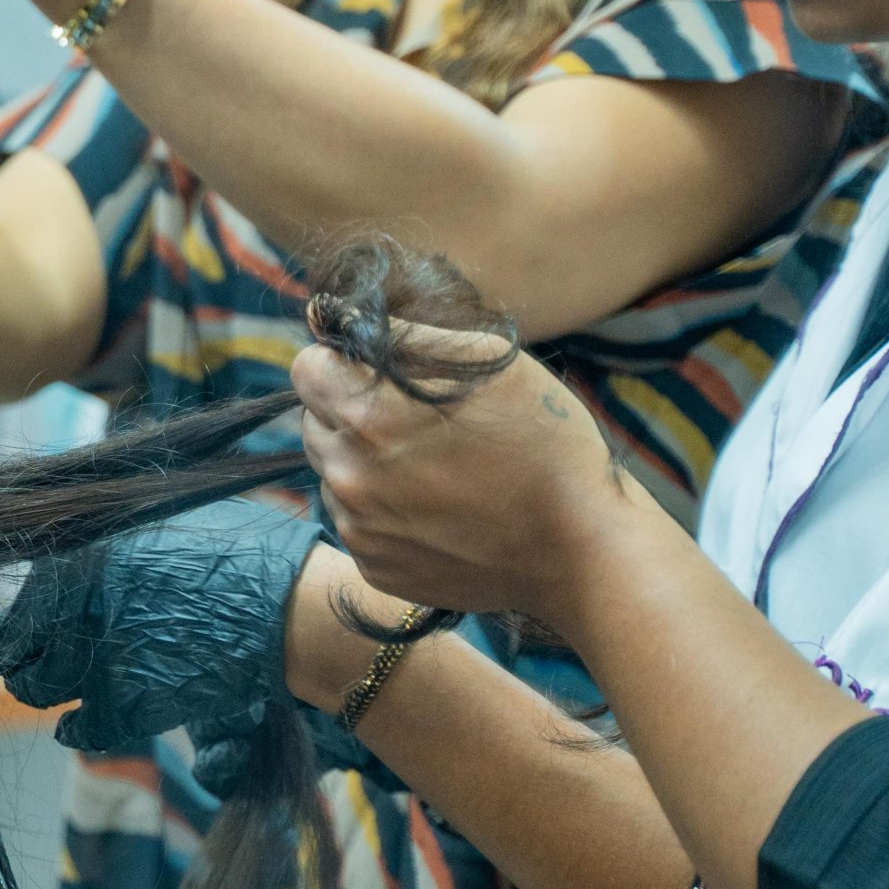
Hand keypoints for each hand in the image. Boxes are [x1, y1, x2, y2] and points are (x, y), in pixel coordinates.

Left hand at [0, 495, 322, 751]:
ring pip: (36, 690)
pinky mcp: (127, 708)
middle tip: (31, 657)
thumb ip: (115, 529)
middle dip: (20, 658)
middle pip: (13, 654)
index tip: (8, 632)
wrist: (286, 606)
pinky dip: (76, 729)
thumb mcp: (167, 511)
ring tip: (58, 681)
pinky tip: (79, 723)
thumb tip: (89, 527)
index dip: (7, 627)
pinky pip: (81, 730)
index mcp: (73, 560)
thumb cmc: (240, 548)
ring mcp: (94, 664)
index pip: (16, 608)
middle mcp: (70, 613)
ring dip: (42, 688)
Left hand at [292, 329, 624, 623]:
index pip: (307, 368)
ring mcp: (358, 528)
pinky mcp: (374, 568)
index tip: (382, 375)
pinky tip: (440, 511)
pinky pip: (358, 524)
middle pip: (314, 421)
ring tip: (438, 471)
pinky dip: (385, 513)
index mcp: (365, 413)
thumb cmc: (543, 441)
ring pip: (334, 473)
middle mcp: (347, 474)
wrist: (580, 548)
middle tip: (420, 425)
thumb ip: (399, 333)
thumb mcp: (483, 360)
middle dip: (352, 413)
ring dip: (367, 464)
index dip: (344, 363)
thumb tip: (335, 321)